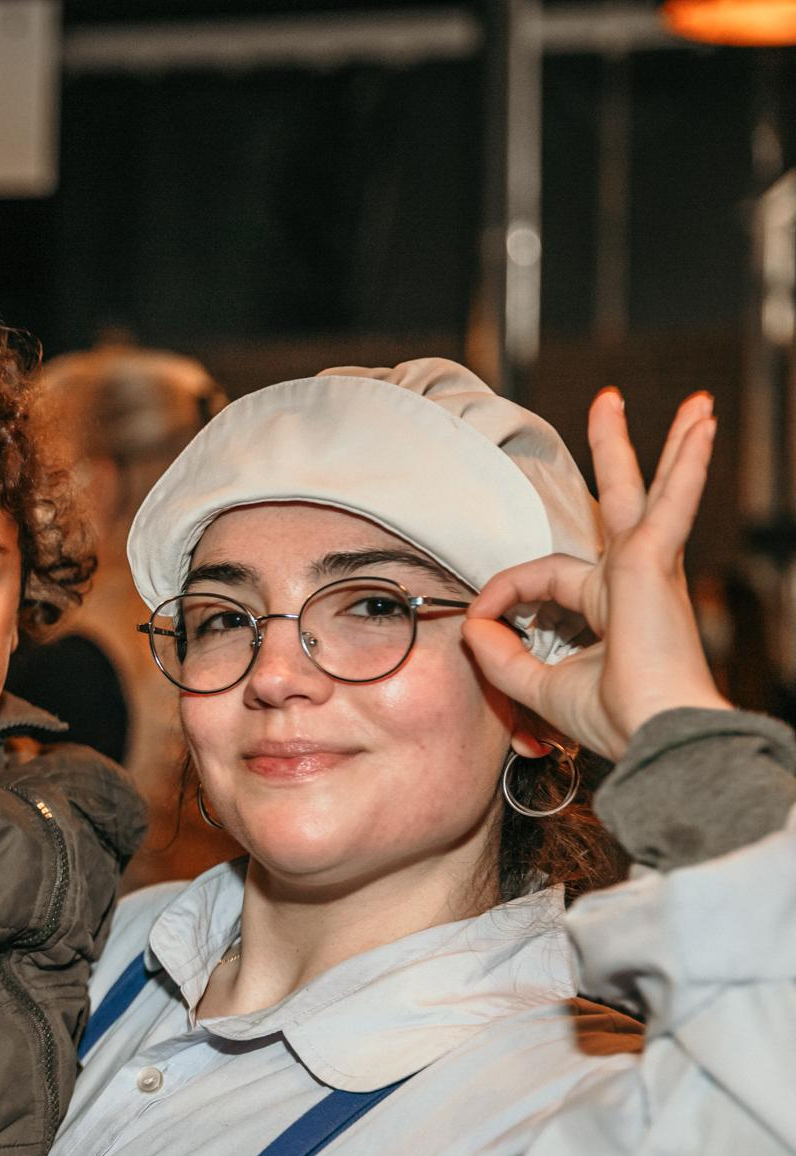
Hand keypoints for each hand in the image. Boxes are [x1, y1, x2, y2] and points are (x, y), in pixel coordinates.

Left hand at [463, 389, 730, 761]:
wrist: (656, 733)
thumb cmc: (615, 718)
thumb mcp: (537, 684)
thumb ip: (499, 654)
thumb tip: (472, 625)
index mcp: (607, 606)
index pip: (542, 578)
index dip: (502, 594)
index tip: (478, 622)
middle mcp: (631, 581)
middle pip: (618, 505)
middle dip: (614, 455)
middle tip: (610, 406)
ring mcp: (647, 569)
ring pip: (649, 492)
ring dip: (665, 446)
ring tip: (691, 406)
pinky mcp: (654, 563)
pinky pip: (670, 502)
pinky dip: (684, 466)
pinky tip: (700, 428)